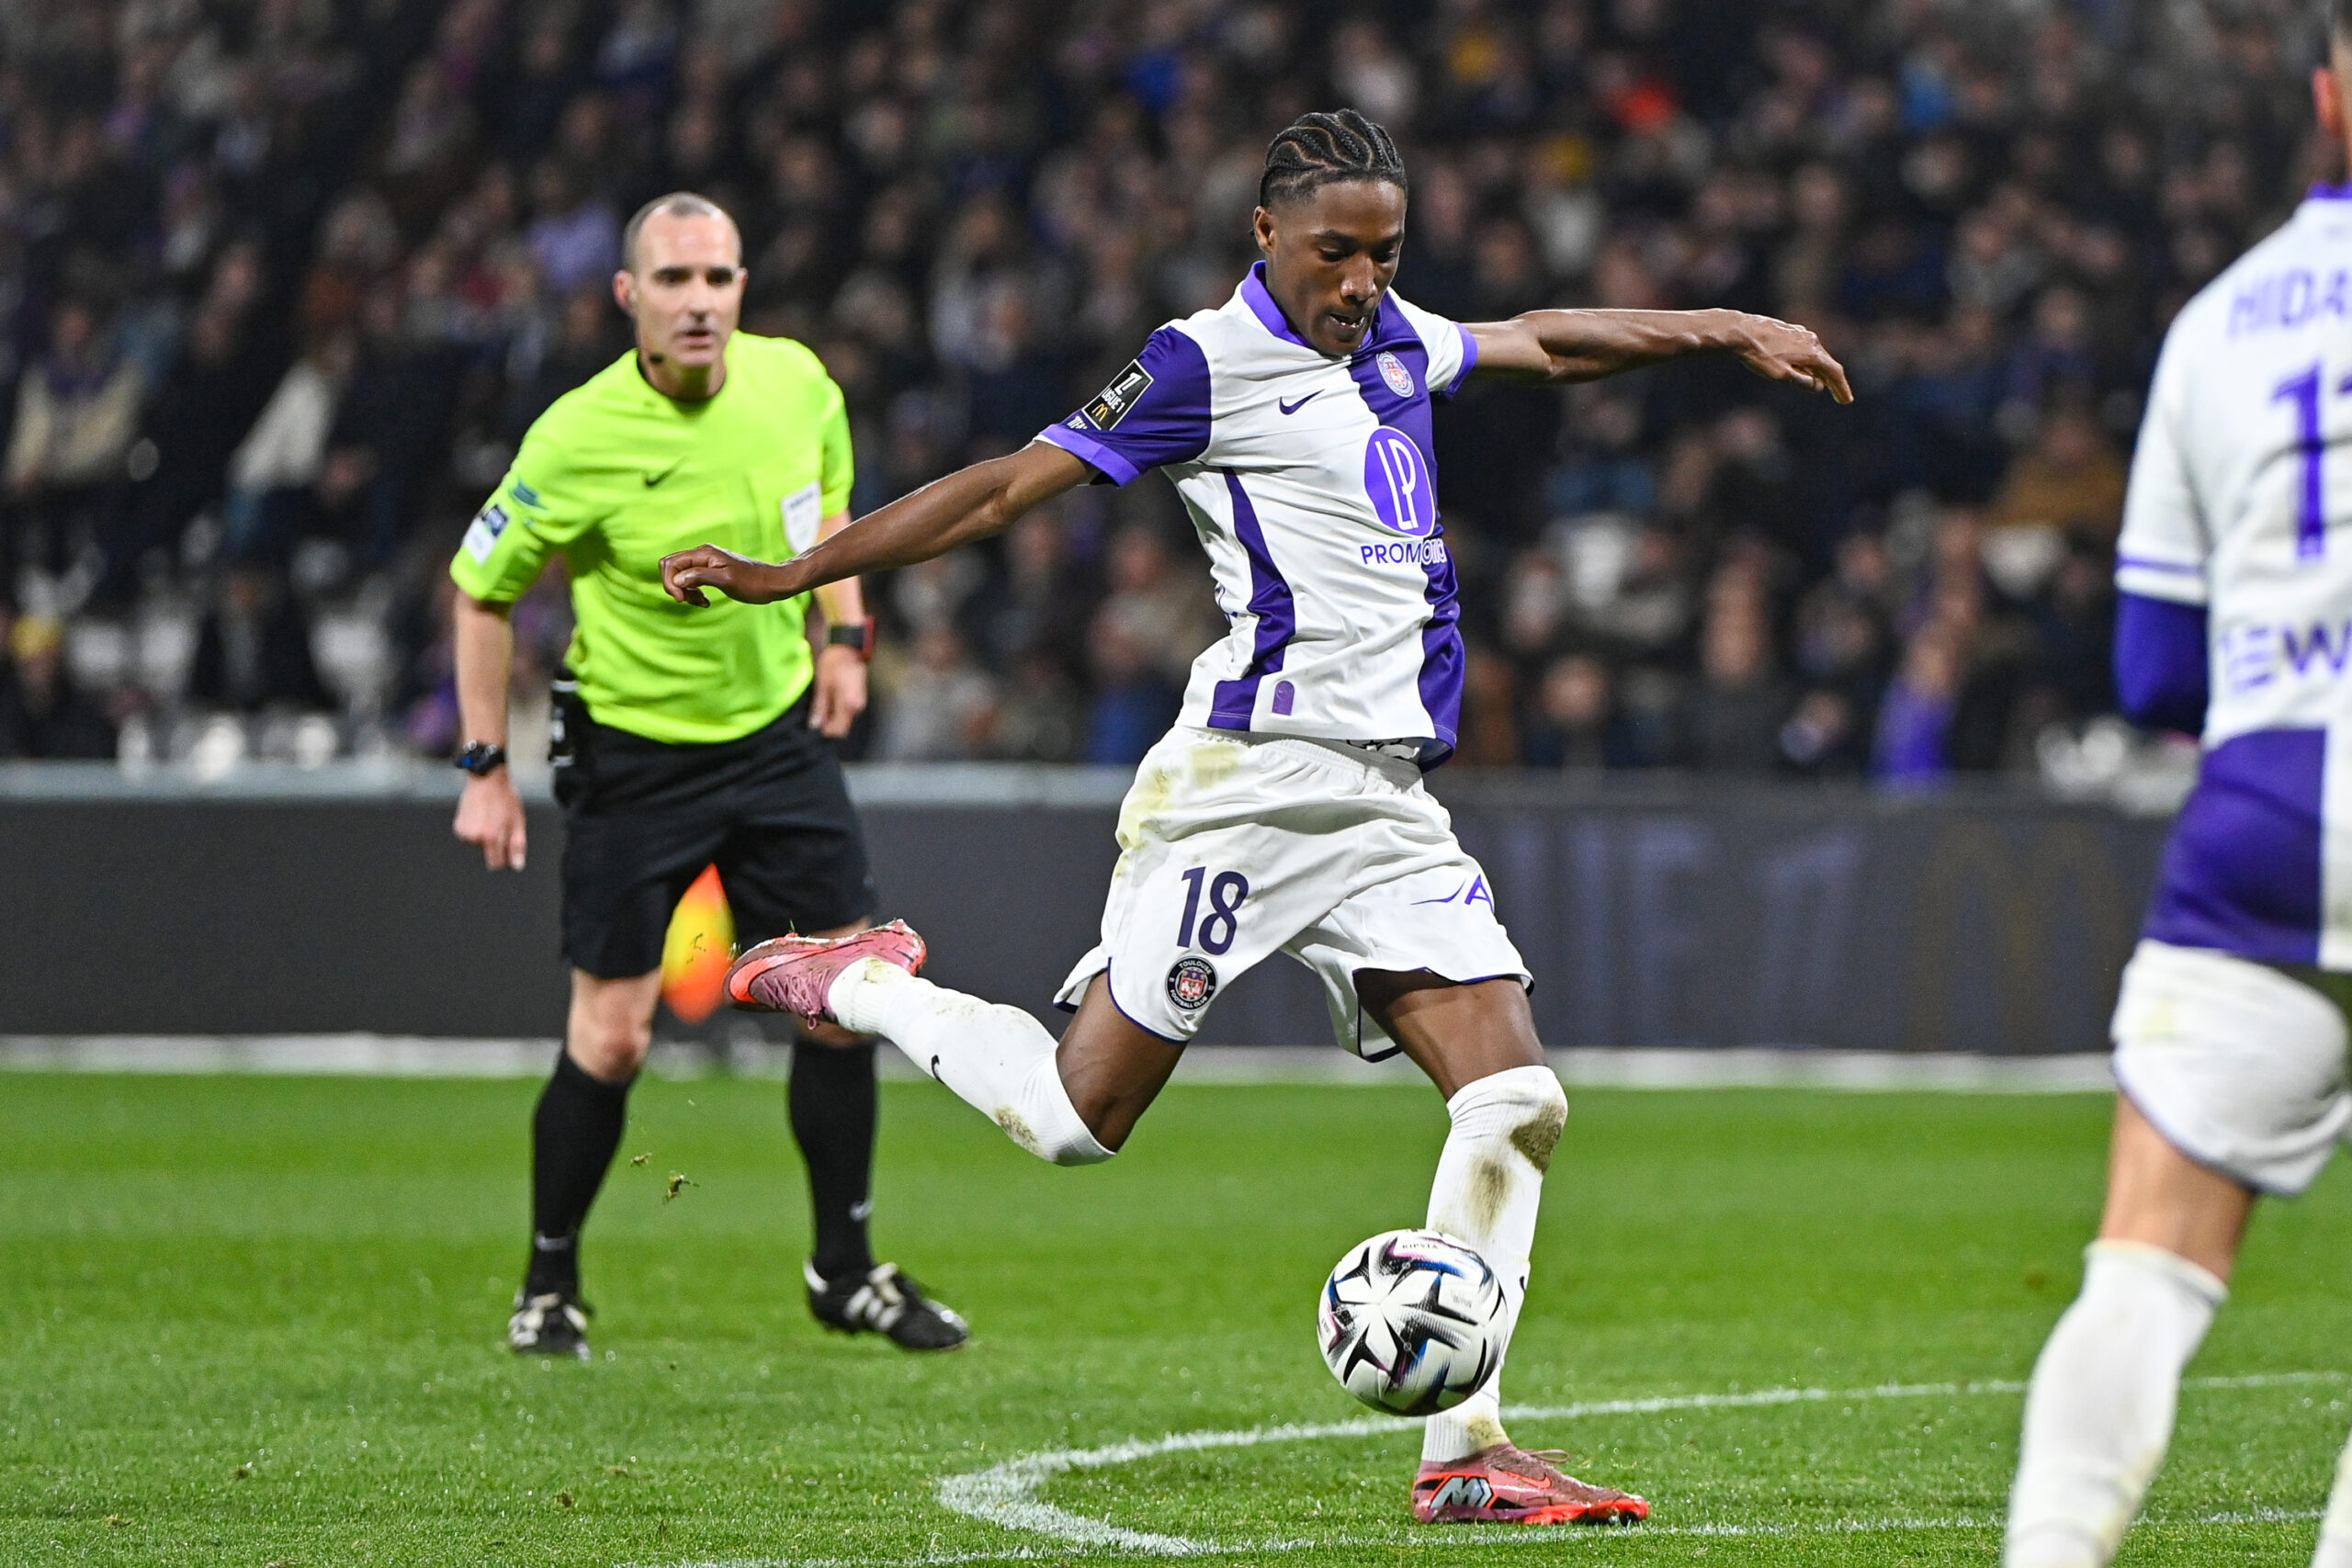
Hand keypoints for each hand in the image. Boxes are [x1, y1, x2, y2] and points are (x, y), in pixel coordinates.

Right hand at [453, 769, 527, 870]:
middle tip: (500, 825)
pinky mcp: (458, 827)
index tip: (508, 850)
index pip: (496, 863)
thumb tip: (516, 866)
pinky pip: (469, 836)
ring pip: (478, 844)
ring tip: (490, 818)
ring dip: (484, 837)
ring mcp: (464, 832)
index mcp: (491, 837)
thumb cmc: (505, 799)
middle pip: (487, 853)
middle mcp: (474, 837)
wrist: (487, 779)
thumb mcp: (517, 821)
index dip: (504, 859)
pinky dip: (475, 830)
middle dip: (495, 845)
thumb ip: (517, 845)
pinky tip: (480, 816)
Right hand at [661, 544, 794, 606]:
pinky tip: (705, 602)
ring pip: (680, 577)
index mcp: (704, 554)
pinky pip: (691, 582)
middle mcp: (702, 555)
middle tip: (690, 601)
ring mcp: (706, 563)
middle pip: (672, 568)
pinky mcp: (711, 572)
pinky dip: (693, 593)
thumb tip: (676, 579)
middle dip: (675, 587)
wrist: (773, 583)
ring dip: (685, 592)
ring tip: (702, 602)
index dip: (669, 582)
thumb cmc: (754, 583)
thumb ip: (700, 577)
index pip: (670, 563)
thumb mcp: (727, 581)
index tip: (681, 598)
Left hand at [810, 642, 866, 737]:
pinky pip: (848, 711)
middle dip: (829, 724)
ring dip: (833, 716)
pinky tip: (830, 700)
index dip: (826, 730)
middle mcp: (858, 706)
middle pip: (843, 726)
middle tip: (816, 715)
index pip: (838, 730)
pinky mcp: (859, 697)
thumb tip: (815, 725)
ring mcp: (860, 702)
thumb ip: (820, 707)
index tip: (815, 725)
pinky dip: (838, 710)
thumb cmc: (833, 663)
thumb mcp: (822, 685)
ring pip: (845, 719)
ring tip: (822, 704)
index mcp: (849, 704)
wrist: (848, 648)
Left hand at [1727, 313, 1853, 403]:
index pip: (1834, 372)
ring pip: (1817, 355)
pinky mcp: (1792, 331)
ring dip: (1823, 372)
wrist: (1741, 332)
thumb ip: (1802, 381)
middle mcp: (1812, 341)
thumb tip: (1818, 386)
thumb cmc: (1759, 355)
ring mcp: (1802, 334)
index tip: (1846, 401)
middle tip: (1840, 397)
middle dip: (1834, 382)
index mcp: (1812, 353)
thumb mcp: (1780, 375)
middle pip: (1828, 364)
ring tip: (1826, 386)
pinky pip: (1807, 349)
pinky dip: (1811, 362)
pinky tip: (1807, 369)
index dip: (1841, 388)